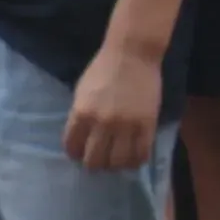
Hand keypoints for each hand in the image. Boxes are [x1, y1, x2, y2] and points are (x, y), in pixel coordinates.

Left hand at [64, 48, 161, 172]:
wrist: (132, 54)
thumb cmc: (103, 70)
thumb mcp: (82, 92)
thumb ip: (80, 116)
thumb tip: (80, 139)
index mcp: (81, 114)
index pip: (72, 147)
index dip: (75, 154)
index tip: (80, 153)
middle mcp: (101, 123)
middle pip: (94, 160)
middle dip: (94, 164)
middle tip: (99, 159)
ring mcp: (125, 125)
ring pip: (118, 162)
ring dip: (115, 165)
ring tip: (117, 160)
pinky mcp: (146, 125)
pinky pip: (141, 154)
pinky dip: (136, 161)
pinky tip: (134, 158)